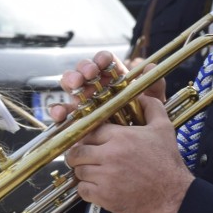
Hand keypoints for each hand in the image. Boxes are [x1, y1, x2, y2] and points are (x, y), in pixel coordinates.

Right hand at [48, 51, 165, 123]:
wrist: (136, 154)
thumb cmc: (143, 124)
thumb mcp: (152, 107)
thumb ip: (154, 88)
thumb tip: (150, 67)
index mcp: (113, 78)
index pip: (104, 61)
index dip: (101, 59)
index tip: (103, 62)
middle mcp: (95, 87)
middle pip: (84, 70)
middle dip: (84, 68)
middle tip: (89, 73)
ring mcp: (82, 102)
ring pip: (70, 86)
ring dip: (70, 81)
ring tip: (76, 85)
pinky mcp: (72, 119)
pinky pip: (61, 112)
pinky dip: (58, 110)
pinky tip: (61, 113)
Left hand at [65, 95, 193, 212]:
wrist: (172, 194)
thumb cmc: (167, 162)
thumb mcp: (164, 129)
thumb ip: (152, 108)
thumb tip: (142, 96)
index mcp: (121, 137)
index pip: (90, 131)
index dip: (88, 136)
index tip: (90, 141)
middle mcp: (110, 155)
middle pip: (77, 151)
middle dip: (78, 154)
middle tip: (84, 157)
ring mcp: (105, 177)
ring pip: (78, 171)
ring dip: (83, 172)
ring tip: (92, 172)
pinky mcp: (104, 196)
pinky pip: (82, 190)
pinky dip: (86, 189)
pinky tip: (96, 187)